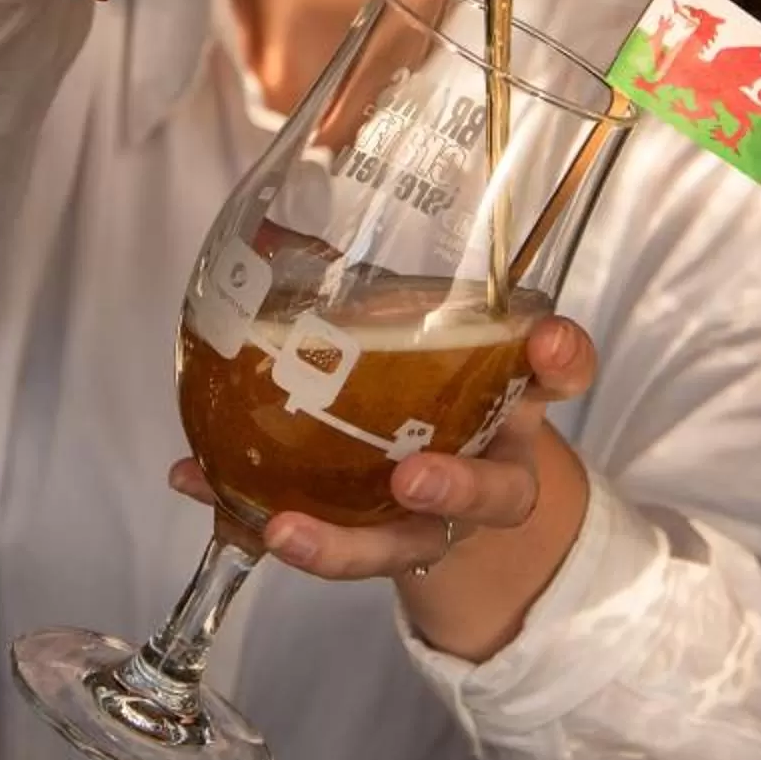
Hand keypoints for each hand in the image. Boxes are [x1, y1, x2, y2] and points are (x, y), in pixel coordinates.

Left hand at [168, 316, 600, 663]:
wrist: (441, 488)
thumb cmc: (431, 387)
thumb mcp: (424, 335)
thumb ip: (375, 287)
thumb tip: (275, 212)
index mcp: (512, 399)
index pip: (561, 375)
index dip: (563, 360)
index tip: (547, 341)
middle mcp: (489, 466)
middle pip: (498, 493)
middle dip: (459, 487)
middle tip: (413, 476)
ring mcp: (432, 523)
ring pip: (408, 545)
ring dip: (345, 544)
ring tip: (282, 531)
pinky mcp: (372, 547)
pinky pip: (320, 546)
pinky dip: (247, 515)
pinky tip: (198, 485)